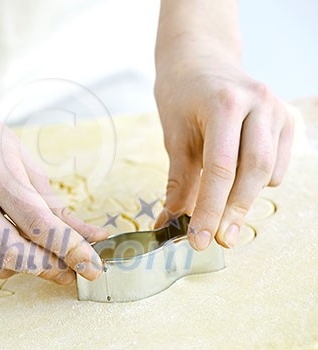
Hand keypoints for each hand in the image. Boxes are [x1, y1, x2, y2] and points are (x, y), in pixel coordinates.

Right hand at [0, 99, 106, 283]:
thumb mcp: (25, 162)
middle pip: (13, 253)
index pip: (38, 222)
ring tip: (27, 243)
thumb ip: (56, 204)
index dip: (70, 249)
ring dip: (22, 265)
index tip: (92, 267)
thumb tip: (93, 237)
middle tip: (67, 269)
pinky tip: (0, 244)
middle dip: (48, 268)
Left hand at [154, 49, 293, 249]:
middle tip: (218, 241)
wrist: (200, 60)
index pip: (220, 168)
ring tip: (222, 215)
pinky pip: (278, 164)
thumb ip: (178, 181)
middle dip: (234, 211)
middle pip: (254, 171)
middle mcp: (259, 104)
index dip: (210, 209)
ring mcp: (277, 109)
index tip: (200, 240)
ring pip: (269, 170)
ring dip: (245, 198)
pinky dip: (259, 182)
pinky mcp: (286, 119)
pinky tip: (239, 183)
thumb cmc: (181, 96)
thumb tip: (169, 223)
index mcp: (225, 104)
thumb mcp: (174, 136)